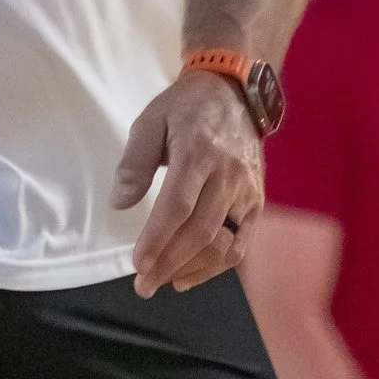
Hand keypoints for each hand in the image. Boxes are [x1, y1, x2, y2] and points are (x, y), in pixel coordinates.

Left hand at [115, 68, 263, 296]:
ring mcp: (247, 190)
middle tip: (143, 286)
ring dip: (191, 270)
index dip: (158, 239)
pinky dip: (216, 266)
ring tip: (162, 283)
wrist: (235, 92)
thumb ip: (134, 162)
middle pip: (200, 231)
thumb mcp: (150, 121)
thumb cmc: (185, 108)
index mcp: (198, 152)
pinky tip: (189, 277)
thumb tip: (120, 202)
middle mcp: (227, 175)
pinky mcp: (257, 201)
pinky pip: (241, 242)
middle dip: (170, 264)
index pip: (178, 205)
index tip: (138, 264)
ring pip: (223, 242)